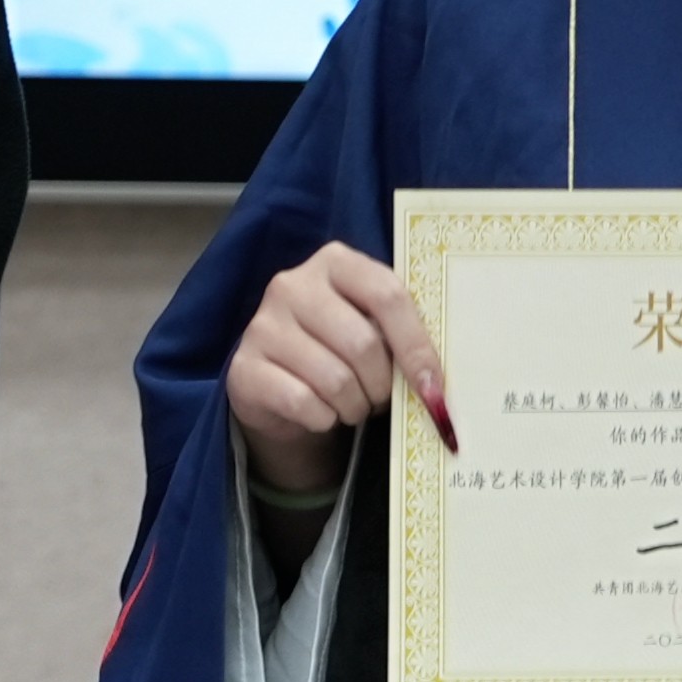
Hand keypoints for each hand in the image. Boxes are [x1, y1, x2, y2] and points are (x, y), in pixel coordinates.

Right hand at [229, 240, 450, 494]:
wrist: (279, 387)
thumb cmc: (339, 352)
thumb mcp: (371, 329)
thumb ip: (401, 336)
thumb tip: (438, 384)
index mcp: (335, 262)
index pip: (387, 295)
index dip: (416, 346)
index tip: (433, 388)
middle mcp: (292, 285)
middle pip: (362, 343)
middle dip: (382, 385)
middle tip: (381, 399)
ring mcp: (262, 325)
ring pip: (335, 380)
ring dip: (355, 406)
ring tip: (354, 406)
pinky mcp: (243, 368)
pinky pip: (303, 403)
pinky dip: (324, 419)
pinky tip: (323, 414)